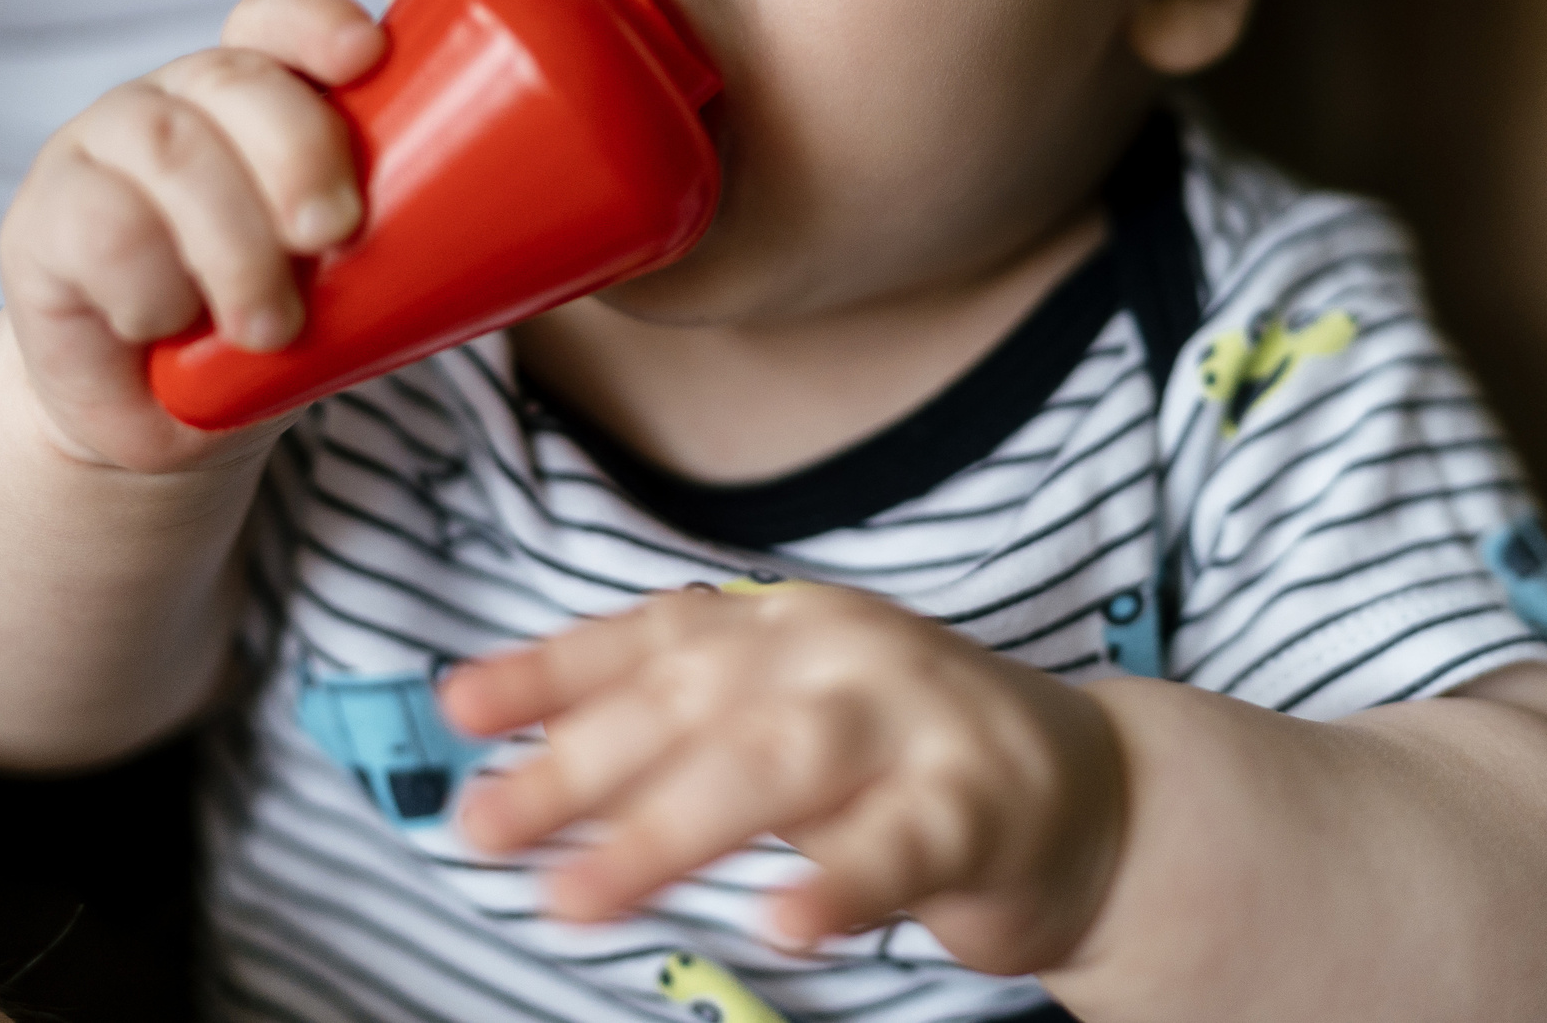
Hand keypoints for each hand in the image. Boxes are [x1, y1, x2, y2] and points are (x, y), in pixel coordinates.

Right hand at [0, 0, 384, 471]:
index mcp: (256, 95)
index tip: (368, 57)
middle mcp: (176, 103)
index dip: (316, 23)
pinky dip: (148, 284)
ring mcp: (100, 153)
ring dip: (231, 241)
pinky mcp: (41, 224)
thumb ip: (424, 234)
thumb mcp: (356, 277)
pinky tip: (169, 326)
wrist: (162, 415)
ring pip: (166, 151)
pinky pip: (95, 225)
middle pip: (230, 79)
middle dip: (295, 148)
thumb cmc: (279, 327)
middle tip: (335, 233)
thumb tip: (562, 246)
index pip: (276, 21)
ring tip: (271, 326)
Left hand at [440, 582, 1127, 972]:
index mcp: (780, 624)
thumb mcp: (783, 717)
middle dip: (579, 766)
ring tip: (577, 895)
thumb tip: (522, 755)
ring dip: (668, 830)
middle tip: (486, 828)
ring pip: (777, 763)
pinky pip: (902, 844)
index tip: (457, 710)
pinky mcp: (979, 805)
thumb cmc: (905, 758)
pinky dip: (839, 882)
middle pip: (693, 700)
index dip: (550, 669)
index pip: (648, 637)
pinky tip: (782, 923)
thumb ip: (674, 727)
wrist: (1089, 791)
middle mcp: (839, 651)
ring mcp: (914, 720)